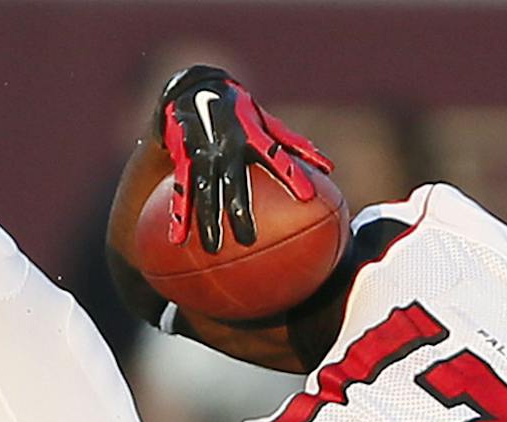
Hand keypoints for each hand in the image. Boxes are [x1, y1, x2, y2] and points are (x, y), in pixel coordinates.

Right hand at [157, 65, 332, 252]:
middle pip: (234, 182)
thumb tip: (329, 168)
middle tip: (248, 240)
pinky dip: (179, 215)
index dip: (292, 175)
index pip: (276, 156)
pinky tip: (177, 241)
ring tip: (213, 248)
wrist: (193, 88)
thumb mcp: (267, 123)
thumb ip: (295, 146)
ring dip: (207, 219)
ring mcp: (204, 152)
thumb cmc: (240, 112)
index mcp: (253, 136)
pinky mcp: (183, 157)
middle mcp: (227, 145)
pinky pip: (181, 189)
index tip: (307, 196)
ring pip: (205, 190)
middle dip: (239, 210)